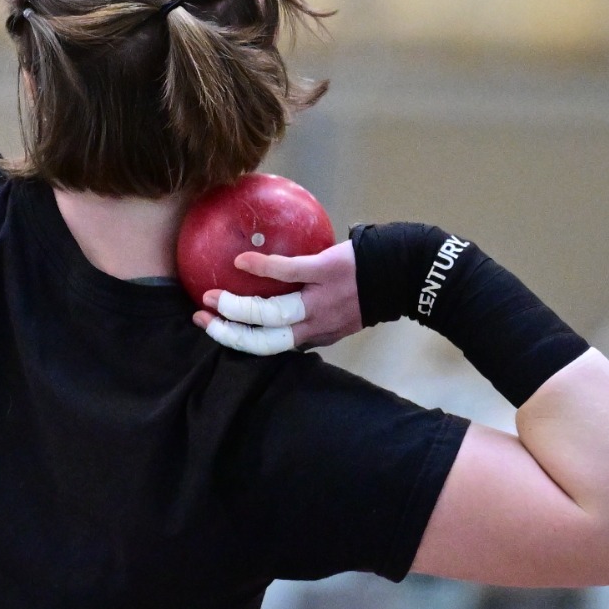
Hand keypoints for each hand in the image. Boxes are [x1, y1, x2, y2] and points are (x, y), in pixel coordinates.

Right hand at [193, 240, 361, 354]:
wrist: (406, 273)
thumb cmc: (373, 291)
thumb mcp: (344, 316)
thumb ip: (315, 315)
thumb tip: (285, 301)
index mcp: (316, 335)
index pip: (273, 347)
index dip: (240, 343)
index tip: (215, 330)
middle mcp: (315, 325)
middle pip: (264, 340)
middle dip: (230, 333)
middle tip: (203, 318)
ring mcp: (318, 300)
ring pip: (270, 313)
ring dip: (236, 308)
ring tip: (212, 297)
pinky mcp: (323, 272)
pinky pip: (286, 271)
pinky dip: (261, 268)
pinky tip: (241, 261)